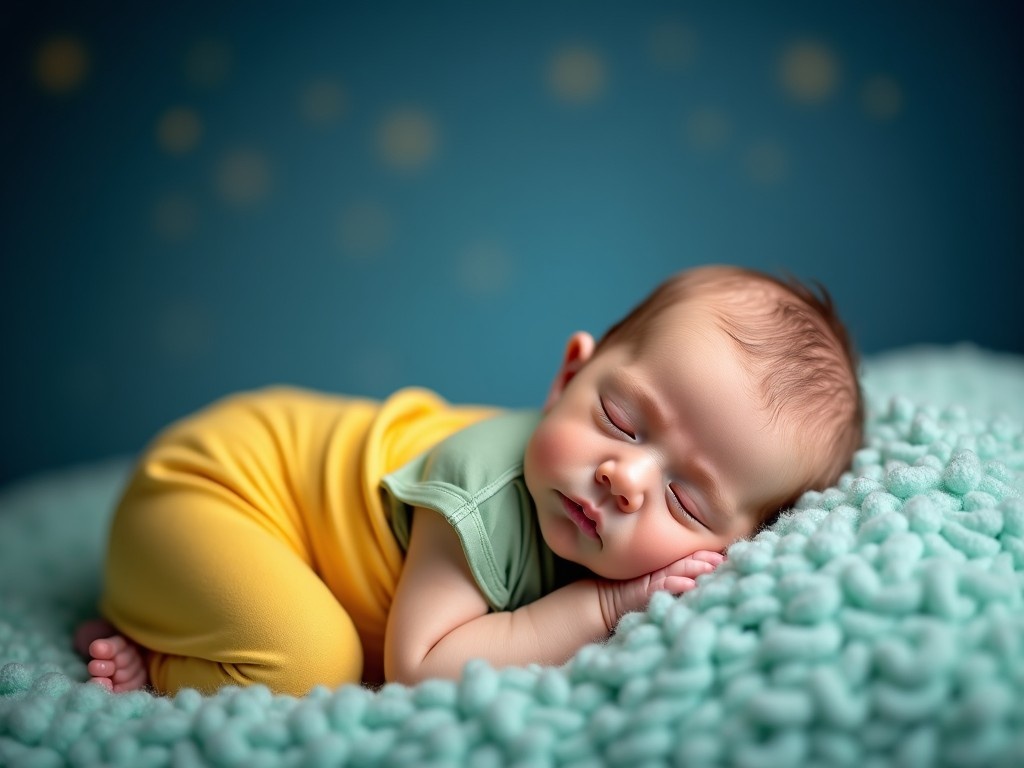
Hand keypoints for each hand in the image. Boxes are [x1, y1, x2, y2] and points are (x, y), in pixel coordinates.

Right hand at [597, 550, 724, 629]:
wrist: (604, 603)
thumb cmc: (632, 595)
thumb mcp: (658, 586)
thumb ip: (677, 579)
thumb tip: (703, 581)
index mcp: (667, 569)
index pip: (690, 558)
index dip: (707, 556)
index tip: (727, 555)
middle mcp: (661, 570)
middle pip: (687, 561)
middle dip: (706, 559)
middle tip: (725, 559)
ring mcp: (653, 578)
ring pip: (678, 570)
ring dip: (696, 568)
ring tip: (713, 566)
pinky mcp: (645, 590)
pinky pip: (662, 586)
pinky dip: (676, 585)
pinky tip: (690, 586)